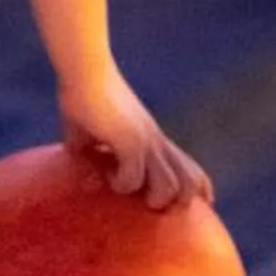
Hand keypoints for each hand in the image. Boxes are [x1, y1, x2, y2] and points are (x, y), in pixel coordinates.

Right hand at [58, 65, 213, 213]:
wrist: (84, 71)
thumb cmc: (83, 95)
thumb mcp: (91, 130)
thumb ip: (91, 149)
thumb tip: (77, 167)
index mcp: (153, 139)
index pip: (192, 170)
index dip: (199, 191)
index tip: (198, 205)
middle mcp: (156, 141)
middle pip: (191, 183)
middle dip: (176, 202)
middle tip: (147, 202)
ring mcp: (146, 141)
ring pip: (172, 186)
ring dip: (152, 197)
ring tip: (127, 189)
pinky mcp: (129, 141)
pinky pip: (134, 177)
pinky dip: (121, 184)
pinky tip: (106, 175)